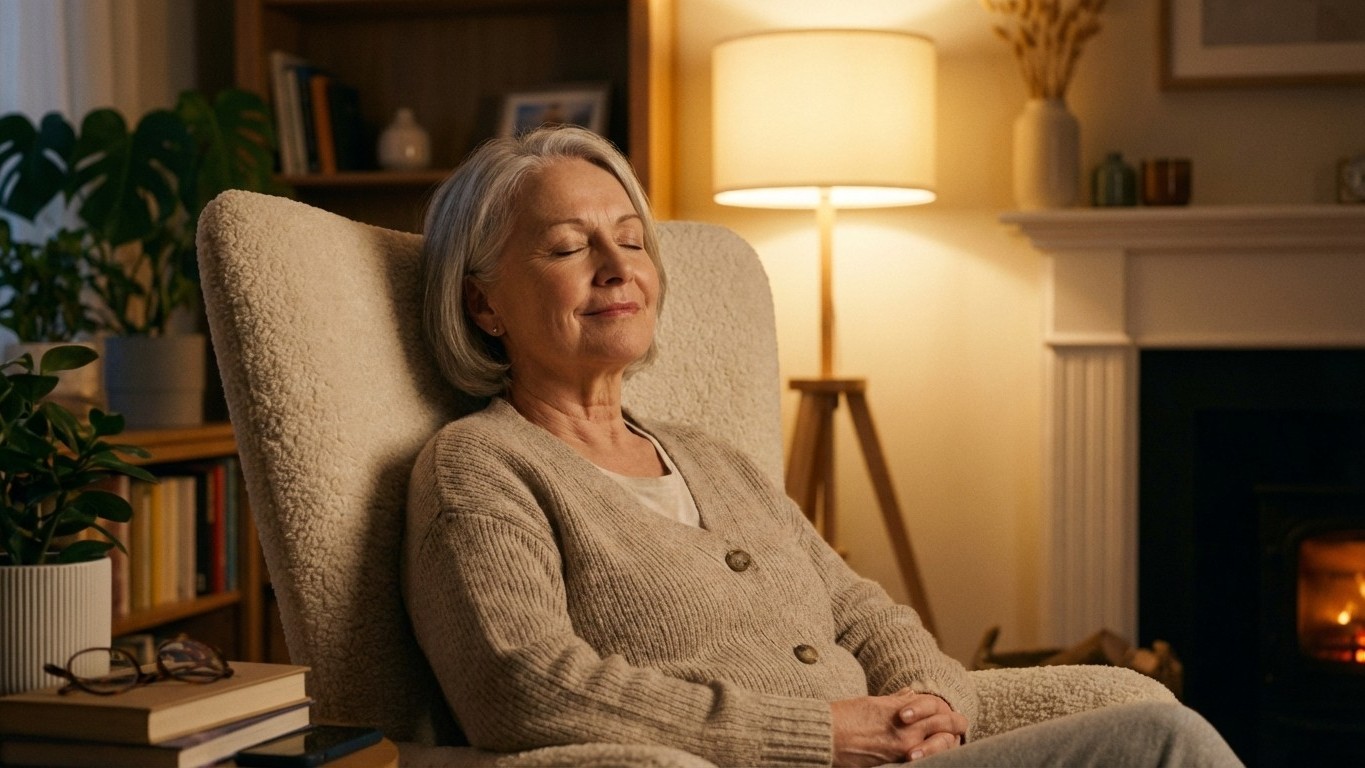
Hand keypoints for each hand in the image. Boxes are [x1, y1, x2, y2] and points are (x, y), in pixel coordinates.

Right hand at [830, 688, 967, 766]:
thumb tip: (909, 693)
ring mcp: (903, 750)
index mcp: (902, 709)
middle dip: (956, 725)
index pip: (936, 706)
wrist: (826, 736)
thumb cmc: (844, 716)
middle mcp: (907, 729)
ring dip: (948, 743)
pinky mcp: (895, 765)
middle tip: (961, 727)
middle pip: (945, 725)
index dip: (945, 709)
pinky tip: (930, 756)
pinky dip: (931, 757)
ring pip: (941, 746)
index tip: (948, 713)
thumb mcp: (872, 702)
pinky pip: (923, 762)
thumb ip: (895, 700)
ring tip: (951, 742)